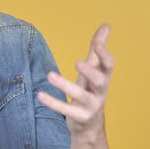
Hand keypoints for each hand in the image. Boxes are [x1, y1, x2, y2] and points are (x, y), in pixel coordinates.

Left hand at [37, 24, 113, 145]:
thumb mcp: (94, 69)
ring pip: (81, 96)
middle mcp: (101, 92)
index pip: (109, 65)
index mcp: (104, 77)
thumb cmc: (91, 89)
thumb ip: (97, 49)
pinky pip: (67, 110)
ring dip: (65, 85)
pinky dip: (54, 103)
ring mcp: (92, 106)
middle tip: (77, 62)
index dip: (104, 54)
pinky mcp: (81, 117)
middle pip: (100, 81)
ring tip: (50, 75)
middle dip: (90, 72)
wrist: (90, 123)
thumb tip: (106, 25)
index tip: (97, 43)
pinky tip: (40, 94)